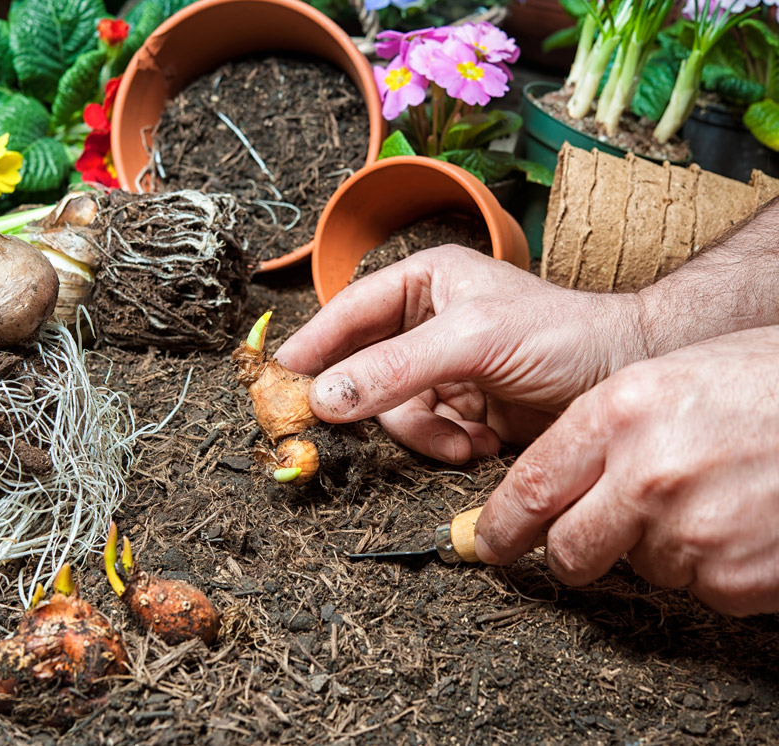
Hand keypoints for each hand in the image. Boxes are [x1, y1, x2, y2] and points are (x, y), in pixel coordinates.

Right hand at [275, 245, 646, 462]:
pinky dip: (446, 446)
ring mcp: (441, 369)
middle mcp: (424, 324)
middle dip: (381, 406)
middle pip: (363, 372)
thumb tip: (324, 395)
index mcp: (421, 284)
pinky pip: (424, 435)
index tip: (278, 379)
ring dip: (424, 434)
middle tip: (356, 430)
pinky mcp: (461, 409)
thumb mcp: (472, 341)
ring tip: (464, 438)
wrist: (624, 378)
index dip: (312, 345)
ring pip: (392, 412)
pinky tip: (480, 443)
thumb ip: (395, 368)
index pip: (347, 312)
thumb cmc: (560, 335)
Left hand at [474, 327, 778, 615]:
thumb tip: (542, 489)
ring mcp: (694, 532)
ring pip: (640, 567)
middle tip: (591, 539)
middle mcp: (647, 474)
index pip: (531, 489)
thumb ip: (600, 433)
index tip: (487, 544)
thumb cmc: (764, 383)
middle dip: (572, 552)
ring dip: (659, 546)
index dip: (501, 527)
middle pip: (570, 550)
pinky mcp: (737, 579)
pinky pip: (700, 587)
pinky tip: (743, 519)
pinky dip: (713, 565)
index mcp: (619, 414)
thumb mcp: (666, 381)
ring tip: (709, 496)